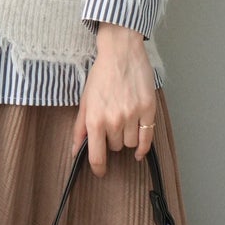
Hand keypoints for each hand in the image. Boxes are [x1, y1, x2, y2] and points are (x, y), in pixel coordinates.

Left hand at [71, 23, 157, 177]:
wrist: (121, 53)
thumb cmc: (101, 75)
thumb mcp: (85, 101)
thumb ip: (80, 128)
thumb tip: (75, 150)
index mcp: (95, 120)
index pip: (97, 156)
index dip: (99, 168)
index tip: (101, 171)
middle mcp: (114, 120)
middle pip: (116, 147)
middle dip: (113, 139)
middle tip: (112, 123)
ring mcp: (133, 116)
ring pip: (131, 144)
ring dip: (127, 138)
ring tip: (124, 122)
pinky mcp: (148, 110)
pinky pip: (147, 138)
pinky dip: (143, 147)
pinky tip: (139, 150)